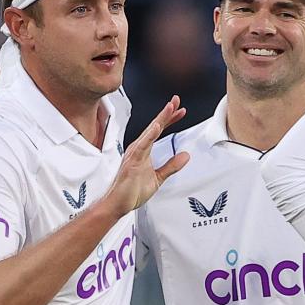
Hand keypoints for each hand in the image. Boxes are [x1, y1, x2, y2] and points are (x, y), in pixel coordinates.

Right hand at [103, 96, 189, 217]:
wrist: (118, 205)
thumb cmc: (132, 191)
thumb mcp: (158, 178)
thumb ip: (171, 166)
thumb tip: (185, 156)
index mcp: (144, 150)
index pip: (158, 131)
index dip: (169, 119)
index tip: (181, 110)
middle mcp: (138, 148)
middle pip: (154, 126)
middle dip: (166, 113)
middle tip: (176, 100)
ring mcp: (134, 154)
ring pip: (149, 133)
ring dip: (160, 119)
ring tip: (170, 108)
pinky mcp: (132, 162)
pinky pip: (142, 146)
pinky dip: (149, 136)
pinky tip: (156, 127)